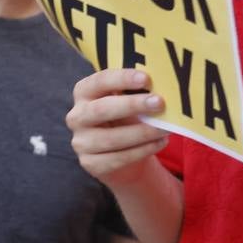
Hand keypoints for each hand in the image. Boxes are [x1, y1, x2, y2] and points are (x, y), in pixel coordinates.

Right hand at [67, 69, 168, 190]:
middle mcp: (77, 116)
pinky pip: (119, 158)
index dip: (122, 79)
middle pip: (102, 109)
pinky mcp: (90, 163)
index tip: (146, 78)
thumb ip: (136, 94)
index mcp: (83, 93)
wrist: (120, 154)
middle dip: (132, 105)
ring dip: (143, 132)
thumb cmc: (124, 118)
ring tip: (165, 128)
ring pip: (112, 138)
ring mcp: (81, 142)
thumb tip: (160, 88)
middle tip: (159, 103)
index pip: (99, 81)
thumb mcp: (126, 102)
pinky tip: (159, 142)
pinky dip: (142, 150)